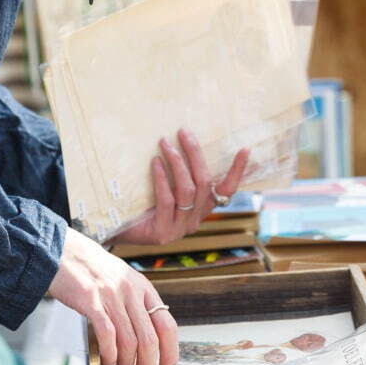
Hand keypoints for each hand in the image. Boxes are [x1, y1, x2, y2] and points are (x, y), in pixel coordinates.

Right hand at [49, 229, 178, 364]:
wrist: (63, 250)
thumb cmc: (91, 270)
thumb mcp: (122, 281)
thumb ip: (135, 304)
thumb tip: (145, 340)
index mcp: (143, 287)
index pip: (167, 325)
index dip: (170, 352)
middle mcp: (131, 291)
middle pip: (150, 339)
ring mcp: (111, 295)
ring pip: (129, 341)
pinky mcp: (91, 300)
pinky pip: (107, 334)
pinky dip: (110, 354)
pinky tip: (107, 363)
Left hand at [112, 130, 249, 245]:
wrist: (120, 230)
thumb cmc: (144, 202)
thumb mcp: (168, 187)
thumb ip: (181, 174)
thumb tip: (185, 139)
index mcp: (202, 209)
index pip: (227, 190)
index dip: (237, 171)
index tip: (245, 149)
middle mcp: (195, 220)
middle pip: (203, 182)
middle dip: (194, 154)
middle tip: (183, 132)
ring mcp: (180, 229)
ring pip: (187, 189)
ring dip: (176, 162)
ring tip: (164, 143)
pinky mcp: (163, 233)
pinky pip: (166, 199)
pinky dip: (162, 178)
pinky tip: (155, 162)